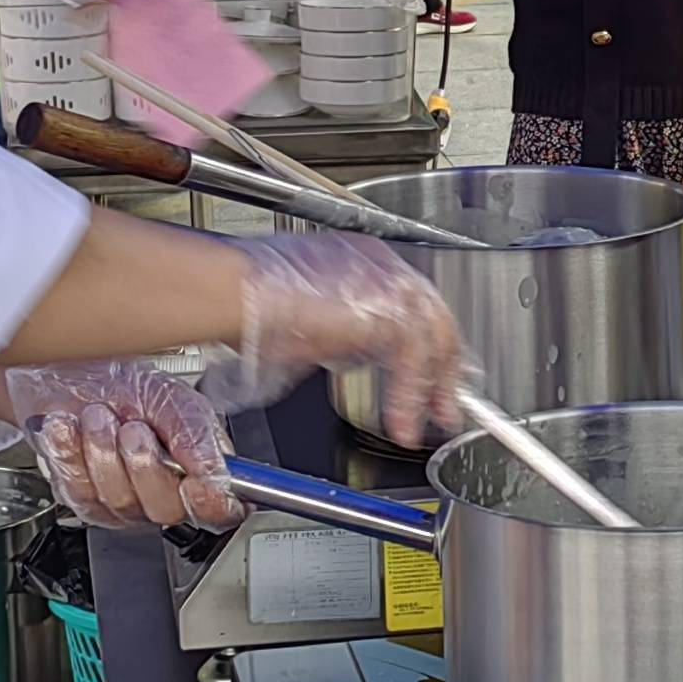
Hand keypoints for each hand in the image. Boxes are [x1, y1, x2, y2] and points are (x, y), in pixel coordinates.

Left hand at [17, 365, 237, 532]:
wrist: (71, 373)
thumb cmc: (124, 385)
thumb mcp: (169, 396)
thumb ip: (194, 433)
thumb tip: (214, 474)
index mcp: (199, 467)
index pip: (220, 510)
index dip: (211, 504)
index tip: (194, 484)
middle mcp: (166, 492)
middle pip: (166, 510)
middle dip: (144, 463)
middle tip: (133, 427)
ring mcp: (126, 502)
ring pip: (120, 501)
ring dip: (104, 450)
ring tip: (99, 416)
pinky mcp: (86, 501)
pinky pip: (81, 492)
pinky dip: (73, 453)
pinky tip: (71, 428)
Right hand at [237, 232, 463, 442]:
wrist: (235, 294)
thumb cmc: (249, 307)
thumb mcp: (309, 322)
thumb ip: (342, 334)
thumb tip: (353, 358)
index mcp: (364, 260)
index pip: (414, 303)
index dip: (428, 344)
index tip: (432, 374)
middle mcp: (381, 265)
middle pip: (435, 317)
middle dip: (445, 369)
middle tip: (446, 406)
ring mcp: (385, 283)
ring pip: (433, 338)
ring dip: (433, 387)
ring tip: (432, 420)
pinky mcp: (383, 310)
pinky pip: (412, 362)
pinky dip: (408, 397)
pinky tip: (401, 421)